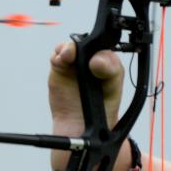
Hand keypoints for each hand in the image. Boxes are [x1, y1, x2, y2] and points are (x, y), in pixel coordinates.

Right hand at [48, 41, 123, 169]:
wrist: (80, 128)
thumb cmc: (101, 109)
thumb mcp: (113, 89)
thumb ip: (111, 72)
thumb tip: (98, 59)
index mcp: (108, 63)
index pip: (104, 47)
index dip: (99, 50)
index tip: (97, 62)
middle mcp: (91, 60)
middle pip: (84, 42)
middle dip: (80, 45)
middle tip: (76, 53)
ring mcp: (74, 64)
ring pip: (69, 47)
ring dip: (67, 48)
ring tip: (67, 57)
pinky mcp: (60, 69)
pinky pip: (56, 57)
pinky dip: (57, 56)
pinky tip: (60, 61)